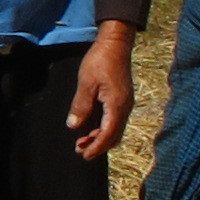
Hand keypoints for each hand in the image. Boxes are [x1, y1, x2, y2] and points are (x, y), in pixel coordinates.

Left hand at [66, 22, 134, 160]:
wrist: (115, 45)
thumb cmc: (100, 61)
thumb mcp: (86, 83)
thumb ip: (81, 106)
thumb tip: (74, 126)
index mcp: (117, 105)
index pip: (108, 134)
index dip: (96, 147)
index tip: (83, 155)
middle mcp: (125, 107)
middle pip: (114, 136)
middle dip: (98, 146)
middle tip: (80, 150)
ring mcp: (125, 103)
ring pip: (116, 129)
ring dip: (101, 138)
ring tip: (82, 141)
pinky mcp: (123, 99)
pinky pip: (116, 121)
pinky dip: (104, 129)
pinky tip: (91, 128)